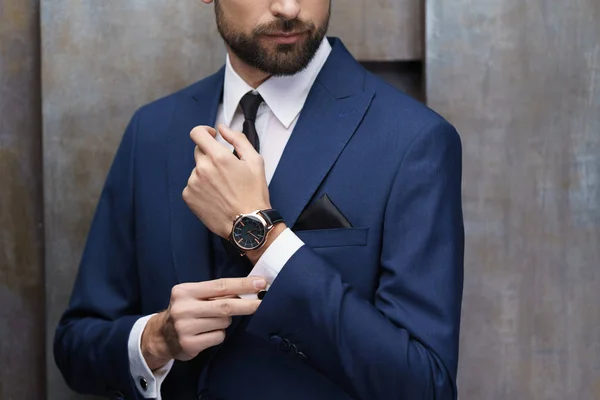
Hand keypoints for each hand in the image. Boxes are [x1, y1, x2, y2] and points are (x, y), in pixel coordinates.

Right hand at [141, 277, 265, 369]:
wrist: (161, 336)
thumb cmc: (186, 311)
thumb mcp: (194, 296)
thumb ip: (216, 293)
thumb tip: (249, 289)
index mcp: (185, 291)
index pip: (220, 285)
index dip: (243, 284)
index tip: (260, 283)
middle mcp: (183, 308)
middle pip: (225, 305)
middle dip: (247, 304)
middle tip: (263, 302)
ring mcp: (185, 327)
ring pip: (224, 322)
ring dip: (225, 322)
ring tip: (211, 321)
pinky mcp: (189, 344)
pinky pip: (218, 337)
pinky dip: (219, 334)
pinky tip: (206, 334)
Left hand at [182, 124, 270, 237]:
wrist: (247, 224)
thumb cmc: (253, 194)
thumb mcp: (255, 161)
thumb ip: (238, 139)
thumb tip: (223, 128)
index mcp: (218, 157)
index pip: (197, 133)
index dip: (204, 131)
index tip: (211, 136)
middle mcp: (202, 168)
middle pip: (199, 152)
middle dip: (211, 156)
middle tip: (225, 170)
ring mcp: (193, 183)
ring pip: (197, 169)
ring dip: (207, 173)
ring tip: (223, 188)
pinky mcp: (189, 196)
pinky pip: (192, 185)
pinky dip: (201, 187)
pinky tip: (215, 196)